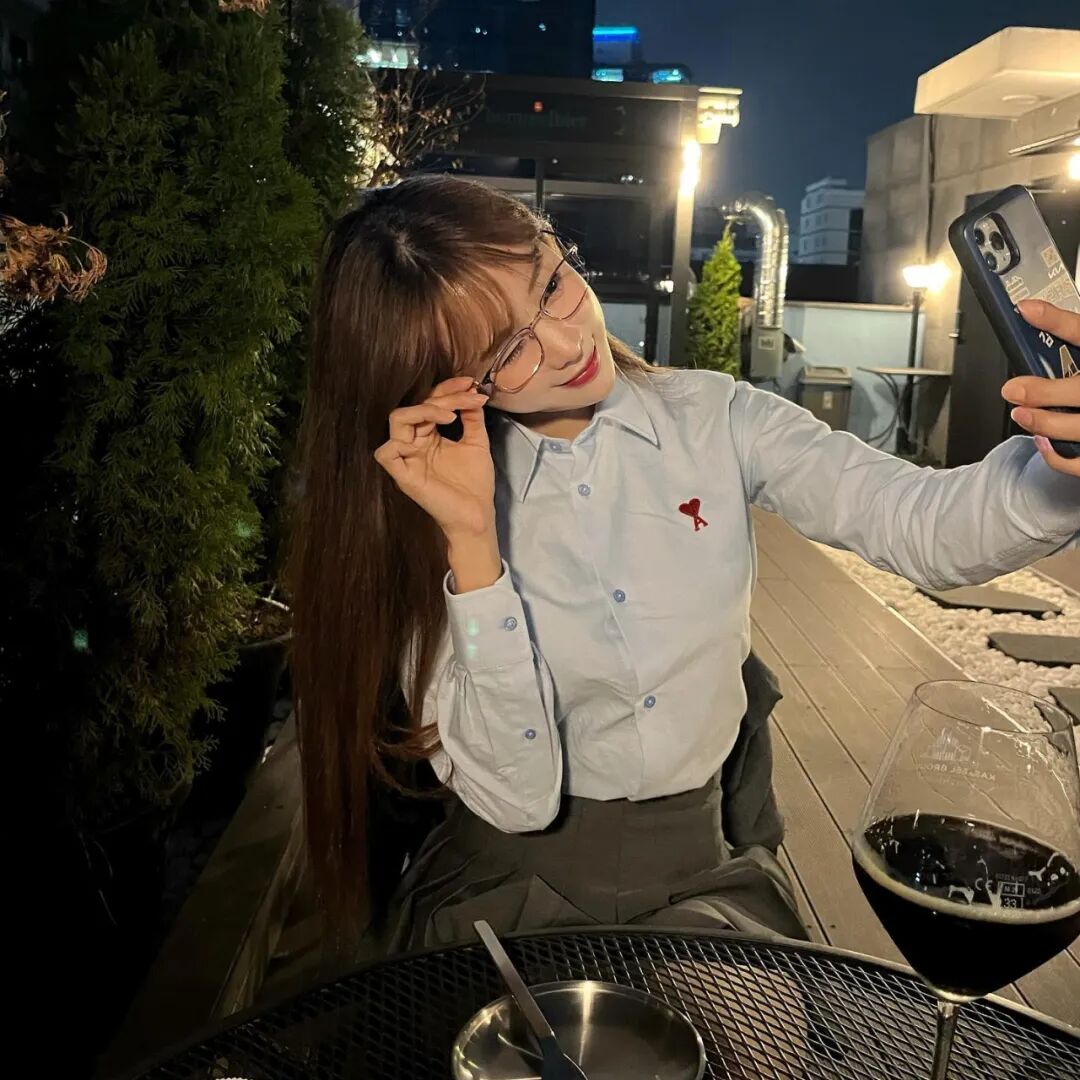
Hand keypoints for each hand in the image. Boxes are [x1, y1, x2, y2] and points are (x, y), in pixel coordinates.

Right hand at [374, 376, 495, 538]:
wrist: (478, 515)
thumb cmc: (475, 484)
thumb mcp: (477, 443)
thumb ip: (472, 418)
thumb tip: (473, 393)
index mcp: (428, 436)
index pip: (429, 403)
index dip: (447, 388)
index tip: (470, 383)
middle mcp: (414, 444)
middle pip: (414, 407)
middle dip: (442, 396)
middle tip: (468, 396)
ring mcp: (407, 459)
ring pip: (397, 420)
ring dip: (424, 410)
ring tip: (450, 415)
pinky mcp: (404, 477)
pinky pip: (385, 453)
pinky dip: (401, 441)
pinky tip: (429, 439)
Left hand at [1002, 299, 1079, 476]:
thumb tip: (1043, 319)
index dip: (1057, 320)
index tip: (1026, 309)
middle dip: (1043, 391)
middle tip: (1013, 389)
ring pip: (1078, 428)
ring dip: (1044, 423)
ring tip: (1022, 414)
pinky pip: (1079, 462)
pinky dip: (1057, 455)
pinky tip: (1042, 441)